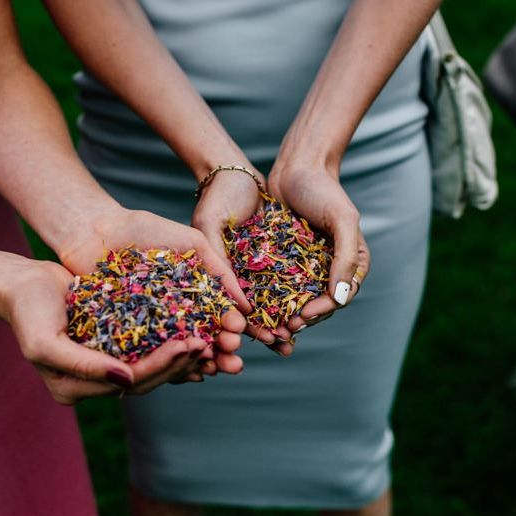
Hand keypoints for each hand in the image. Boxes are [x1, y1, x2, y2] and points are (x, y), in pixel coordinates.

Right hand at [0, 258, 211, 404]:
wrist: (20, 285)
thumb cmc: (27, 311)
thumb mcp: (45, 342)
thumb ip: (82, 365)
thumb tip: (125, 381)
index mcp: (73, 390)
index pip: (128, 383)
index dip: (161, 366)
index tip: (188, 344)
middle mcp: (90, 383)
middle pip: (144, 379)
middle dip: (176, 363)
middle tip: (205, 343)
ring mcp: (100, 365)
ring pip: (147, 366)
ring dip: (177, 355)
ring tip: (206, 338)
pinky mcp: (109, 345)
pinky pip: (143, 348)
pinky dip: (166, 341)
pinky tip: (190, 330)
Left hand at [58, 202, 247, 375]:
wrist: (95, 229)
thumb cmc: (145, 228)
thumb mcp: (192, 242)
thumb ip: (221, 270)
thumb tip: (248, 306)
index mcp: (194, 292)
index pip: (218, 315)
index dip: (230, 328)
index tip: (239, 335)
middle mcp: (176, 311)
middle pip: (203, 336)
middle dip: (219, 351)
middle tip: (233, 362)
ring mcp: (151, 323)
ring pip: (178, 348)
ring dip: (197, 362)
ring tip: (211, 369)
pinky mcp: (126, 332)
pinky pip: (148, 352)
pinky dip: (164, 363)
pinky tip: (180, 371)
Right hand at [191, 167, 293, 355]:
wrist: (235, 171)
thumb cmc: (216, 198)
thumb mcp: (208, 227)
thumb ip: (220, 264)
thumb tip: (240, 305)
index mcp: (215, 277)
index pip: (229, 309)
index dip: (243, 327)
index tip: (260, 340)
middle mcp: (234, 277)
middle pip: (250, 313)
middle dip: (266, 331)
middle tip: (283, 345)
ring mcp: (253, 269)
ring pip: (269, 302)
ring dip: (282, 319)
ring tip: (296, 334)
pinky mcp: (271, 258)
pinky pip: (284, 282)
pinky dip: (294, 296)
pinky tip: (307, 309)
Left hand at [268, 164, 369, 332]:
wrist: (296, 167)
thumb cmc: (323, 190)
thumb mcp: (342, 220)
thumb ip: (346, 257)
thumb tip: (342, 297)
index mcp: (350, 263)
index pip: (339, 297)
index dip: (321, 310)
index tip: (302, 317)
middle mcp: (329, 269)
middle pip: (317, 304)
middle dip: (300, 319)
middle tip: (281, 330)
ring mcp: (305, 266)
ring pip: (295, 300)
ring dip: (283, 315)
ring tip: (268, 325)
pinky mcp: (282, 260)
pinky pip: (276, 284)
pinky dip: (268, 298)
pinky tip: (254, 308)